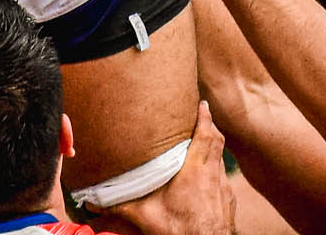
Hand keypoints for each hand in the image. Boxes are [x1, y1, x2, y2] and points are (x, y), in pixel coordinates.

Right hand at [104, 104, 234, 234]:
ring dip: (214, 149)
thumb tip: (96, 203)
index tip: (201, 104)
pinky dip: (217, 171)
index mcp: (195, 169)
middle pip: (217, 140)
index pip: (205, 133)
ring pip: (221, 158)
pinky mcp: (228, 201)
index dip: (204, 116)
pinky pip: (224, 178)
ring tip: (203, 145)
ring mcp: (223, 187)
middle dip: (210, 126)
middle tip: (202, 117)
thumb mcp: (147, 217)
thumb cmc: (180, 230)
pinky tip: (208, 179)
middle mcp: (212, 173)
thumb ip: (122, 206)